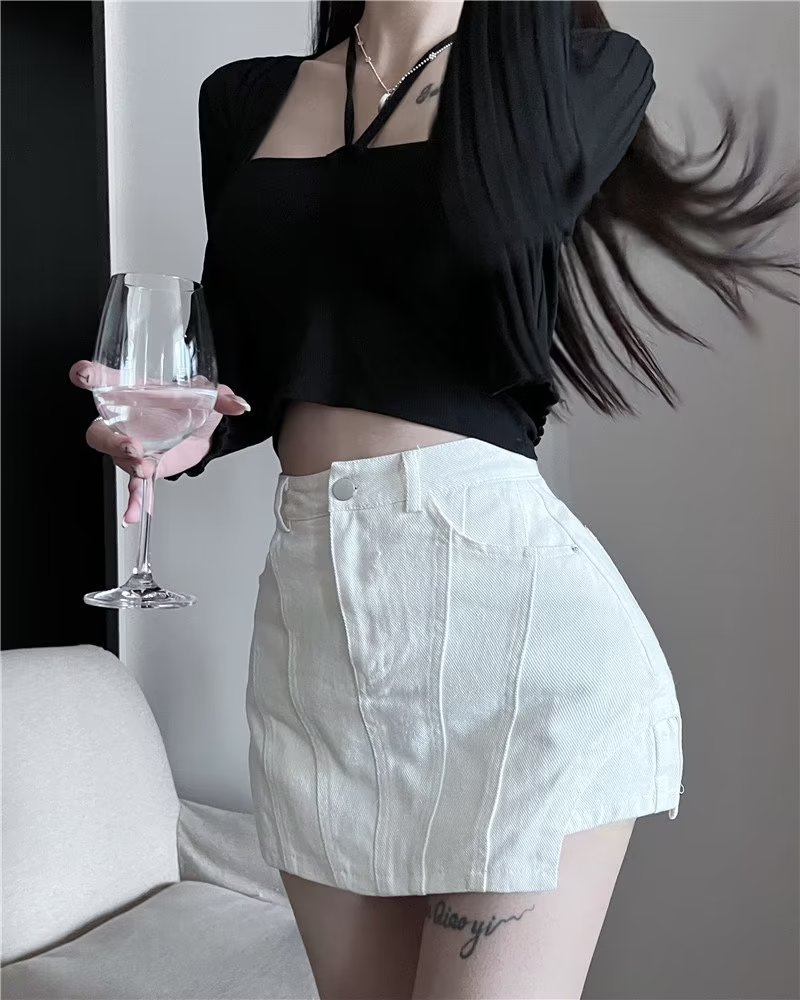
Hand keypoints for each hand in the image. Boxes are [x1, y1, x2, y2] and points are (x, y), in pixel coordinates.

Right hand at [69, 361, 249, 525]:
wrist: (205, 430)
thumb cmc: (194, 404)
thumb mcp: (207, 394)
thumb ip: (221, 397)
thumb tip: (239, 405)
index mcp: (134, 393)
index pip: (105, 380)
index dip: (90, 376)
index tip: (81, 374)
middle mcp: (125, 420)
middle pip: (100, 431)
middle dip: (110, 441)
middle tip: (130, 447)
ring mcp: (131, 446)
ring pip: (116, 459)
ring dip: (129, 466)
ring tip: (145, 470)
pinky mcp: (144, 467)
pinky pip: (134, 486)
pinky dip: (136, 500)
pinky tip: (136, 514)